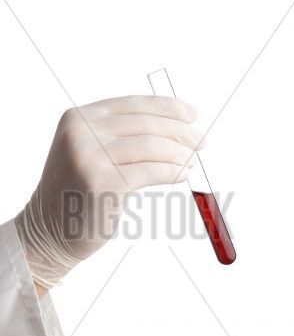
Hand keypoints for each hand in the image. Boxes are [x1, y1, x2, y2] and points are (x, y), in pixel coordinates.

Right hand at [15, 95, 202, 287]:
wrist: (49, 231)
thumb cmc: (75, 193)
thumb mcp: (88, 152)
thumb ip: (118, 136)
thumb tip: (171, 128)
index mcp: (79, 118)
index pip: (133, 105)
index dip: (168, 107)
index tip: (192, 114)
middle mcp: (81, 132)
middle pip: (146, 124)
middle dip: (181, 131)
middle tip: (202, 141)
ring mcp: (90, 157)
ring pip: (151, 146)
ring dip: (180, 153)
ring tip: (193, 159)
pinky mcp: (103, 183)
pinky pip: (151, 172)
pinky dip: (173, 172)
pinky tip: (183, 174)